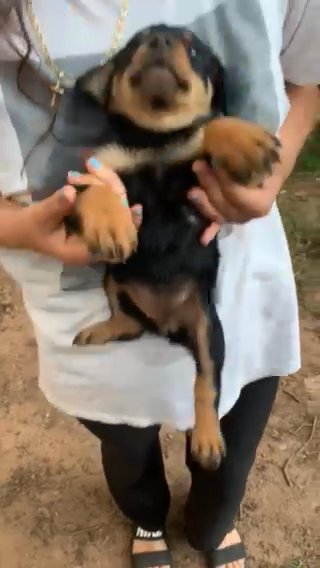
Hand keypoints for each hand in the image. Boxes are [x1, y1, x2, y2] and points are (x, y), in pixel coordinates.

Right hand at [19, 162, 141, 263]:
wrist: (21, 225)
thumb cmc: (31, 227)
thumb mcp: (40, 217)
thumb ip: (56, 206)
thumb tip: (71, 192)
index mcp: (85, 250)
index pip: (116, 242)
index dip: (128, 226)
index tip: (135, 208)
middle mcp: (94, 240)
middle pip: (116, 218)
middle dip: (112, 192)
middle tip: (98, 169)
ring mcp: (94, 226)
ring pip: (111, 205)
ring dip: (105, 183)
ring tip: (91, 164)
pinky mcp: (91, 214)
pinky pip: (102, 199)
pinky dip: (99, 183)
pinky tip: (92, 167)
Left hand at [189, 161, 281, 244]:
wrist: (272, 164)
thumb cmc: (263, 156)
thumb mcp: (256, 153)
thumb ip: (238, 158)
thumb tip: (216, 154)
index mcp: (262, 201)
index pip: (238, 196)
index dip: (224, 181)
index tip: (216, 161)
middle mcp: (251, 214)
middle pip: (225, 207)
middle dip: (209, 187)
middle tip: (198, 165)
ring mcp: (239, 217)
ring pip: (218, 216)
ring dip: (203, 203)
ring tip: (192, 190)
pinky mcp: (228, 216)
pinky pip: (217, 225)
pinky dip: (209, 231)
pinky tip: (202, 240)